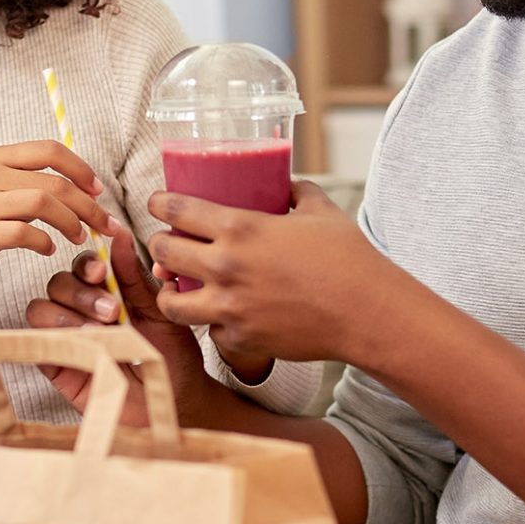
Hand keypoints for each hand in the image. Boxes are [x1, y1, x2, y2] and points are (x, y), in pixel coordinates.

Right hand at [0, 142, 113, 294]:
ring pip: (43, 203)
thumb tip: (77, 185)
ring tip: (79, 238)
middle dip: (87, 205)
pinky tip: (48, 249)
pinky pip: (24, 233)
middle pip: (54, 181)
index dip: (81, 169)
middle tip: (104, 225)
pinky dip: (43, 242)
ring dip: (70, 223)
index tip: (99, 191)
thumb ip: (26, 182)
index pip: (50, 150)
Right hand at [25, 218, 210, 423]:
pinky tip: (85, 345)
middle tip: (113, 312)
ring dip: (67, 314)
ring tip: (100, 332)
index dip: (87, 263)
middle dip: (82, 292)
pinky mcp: (57, 367)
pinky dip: (54, 338)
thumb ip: (135, 276)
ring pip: (41, 308)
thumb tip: (120, 235)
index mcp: (107, 292)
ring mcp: (67, 338)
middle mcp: (82, 311)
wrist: (176, 400)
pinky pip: (37, 343)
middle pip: (58, 283)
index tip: (103, 273)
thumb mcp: (158, 310)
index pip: (83, 266)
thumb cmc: (172, 354)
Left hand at [148, 179, 400, 364]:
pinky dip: (212, 322)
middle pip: (164, 251)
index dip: (159, 203)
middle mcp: (226, 267)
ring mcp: (229, 307)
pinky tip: (220, 315)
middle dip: (159, 245)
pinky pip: (210, 330)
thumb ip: (297, 192)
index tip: (156, 203)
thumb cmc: (349, 258)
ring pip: (171, 302)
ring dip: (169, 291)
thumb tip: (287, 184)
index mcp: (240, 228)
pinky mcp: (240, 338)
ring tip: (175, 287)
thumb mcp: (321, 211)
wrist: (368, 313)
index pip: (177, 210)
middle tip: (165, 244)